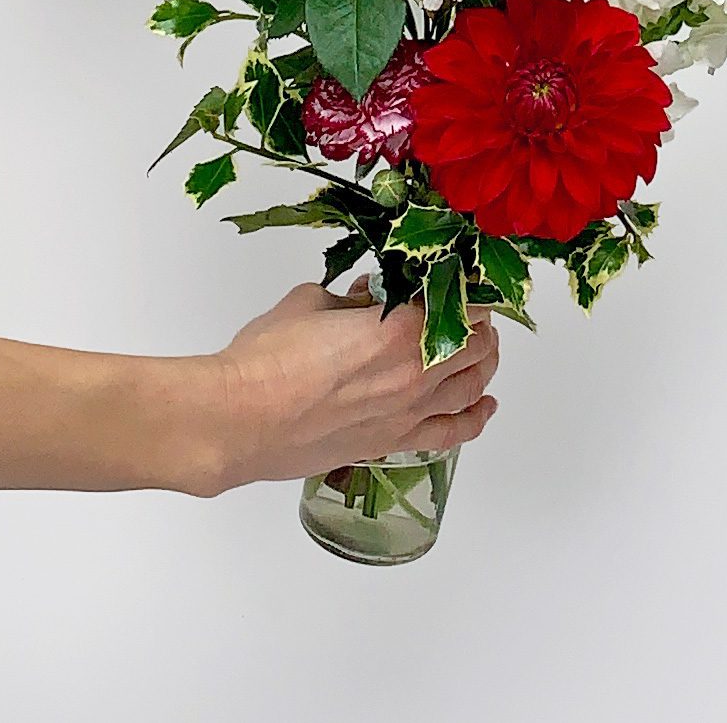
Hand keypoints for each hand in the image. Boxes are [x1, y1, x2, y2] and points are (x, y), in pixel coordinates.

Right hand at [205, 281, 500, 489]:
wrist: (239, 421)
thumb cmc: (267, 358)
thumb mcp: (311, 302)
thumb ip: (349, 299)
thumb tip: (365, 297)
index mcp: (400, 329)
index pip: (459, 304)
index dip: (468, 290)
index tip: (465, 282)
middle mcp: (415, 373)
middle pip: (475, 347)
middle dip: (481, 326)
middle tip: (474, 312)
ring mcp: (407, 414)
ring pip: (470, 388)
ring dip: (485, 365)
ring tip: (486, 350)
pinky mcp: (391, 444)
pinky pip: (450, 433)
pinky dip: (475, 418)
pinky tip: (485, 406)